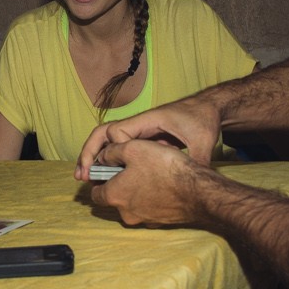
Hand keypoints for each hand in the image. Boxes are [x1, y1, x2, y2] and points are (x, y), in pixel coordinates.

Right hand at [76, 96, 224, 179]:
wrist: (207, 108)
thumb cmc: (203, 119)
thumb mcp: (203, 140)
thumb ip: (197, 159)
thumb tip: (194, 181)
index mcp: (147, 121)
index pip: (118, 132)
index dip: (116, 149)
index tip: (120, 165)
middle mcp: (137, 124)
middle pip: (101, 133)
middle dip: (89, 152)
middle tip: (82, 175)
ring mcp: (137, 131)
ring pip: (105, 140)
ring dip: (92, 156)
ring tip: (83, 177)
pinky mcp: (141, 138)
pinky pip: (115, 147)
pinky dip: (104, 159)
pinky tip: (102, 176)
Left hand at [88, 138, 209, 226]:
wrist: (198, 191)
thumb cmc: (164, 168)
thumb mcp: (133, 148)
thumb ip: (112, 152)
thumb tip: (103, 156)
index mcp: (114, 196)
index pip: (94, 193)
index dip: (98, 179)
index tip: (106, 168)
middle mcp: (126, 213)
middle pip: (115, 198)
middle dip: (119, 183)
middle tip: (131, 166)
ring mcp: (144, 220)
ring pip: (133, 202)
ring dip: (137, 189)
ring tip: (150, 171)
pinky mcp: (160, 222)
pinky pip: (150, 207)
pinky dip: (152, 197)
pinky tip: (163, 183)